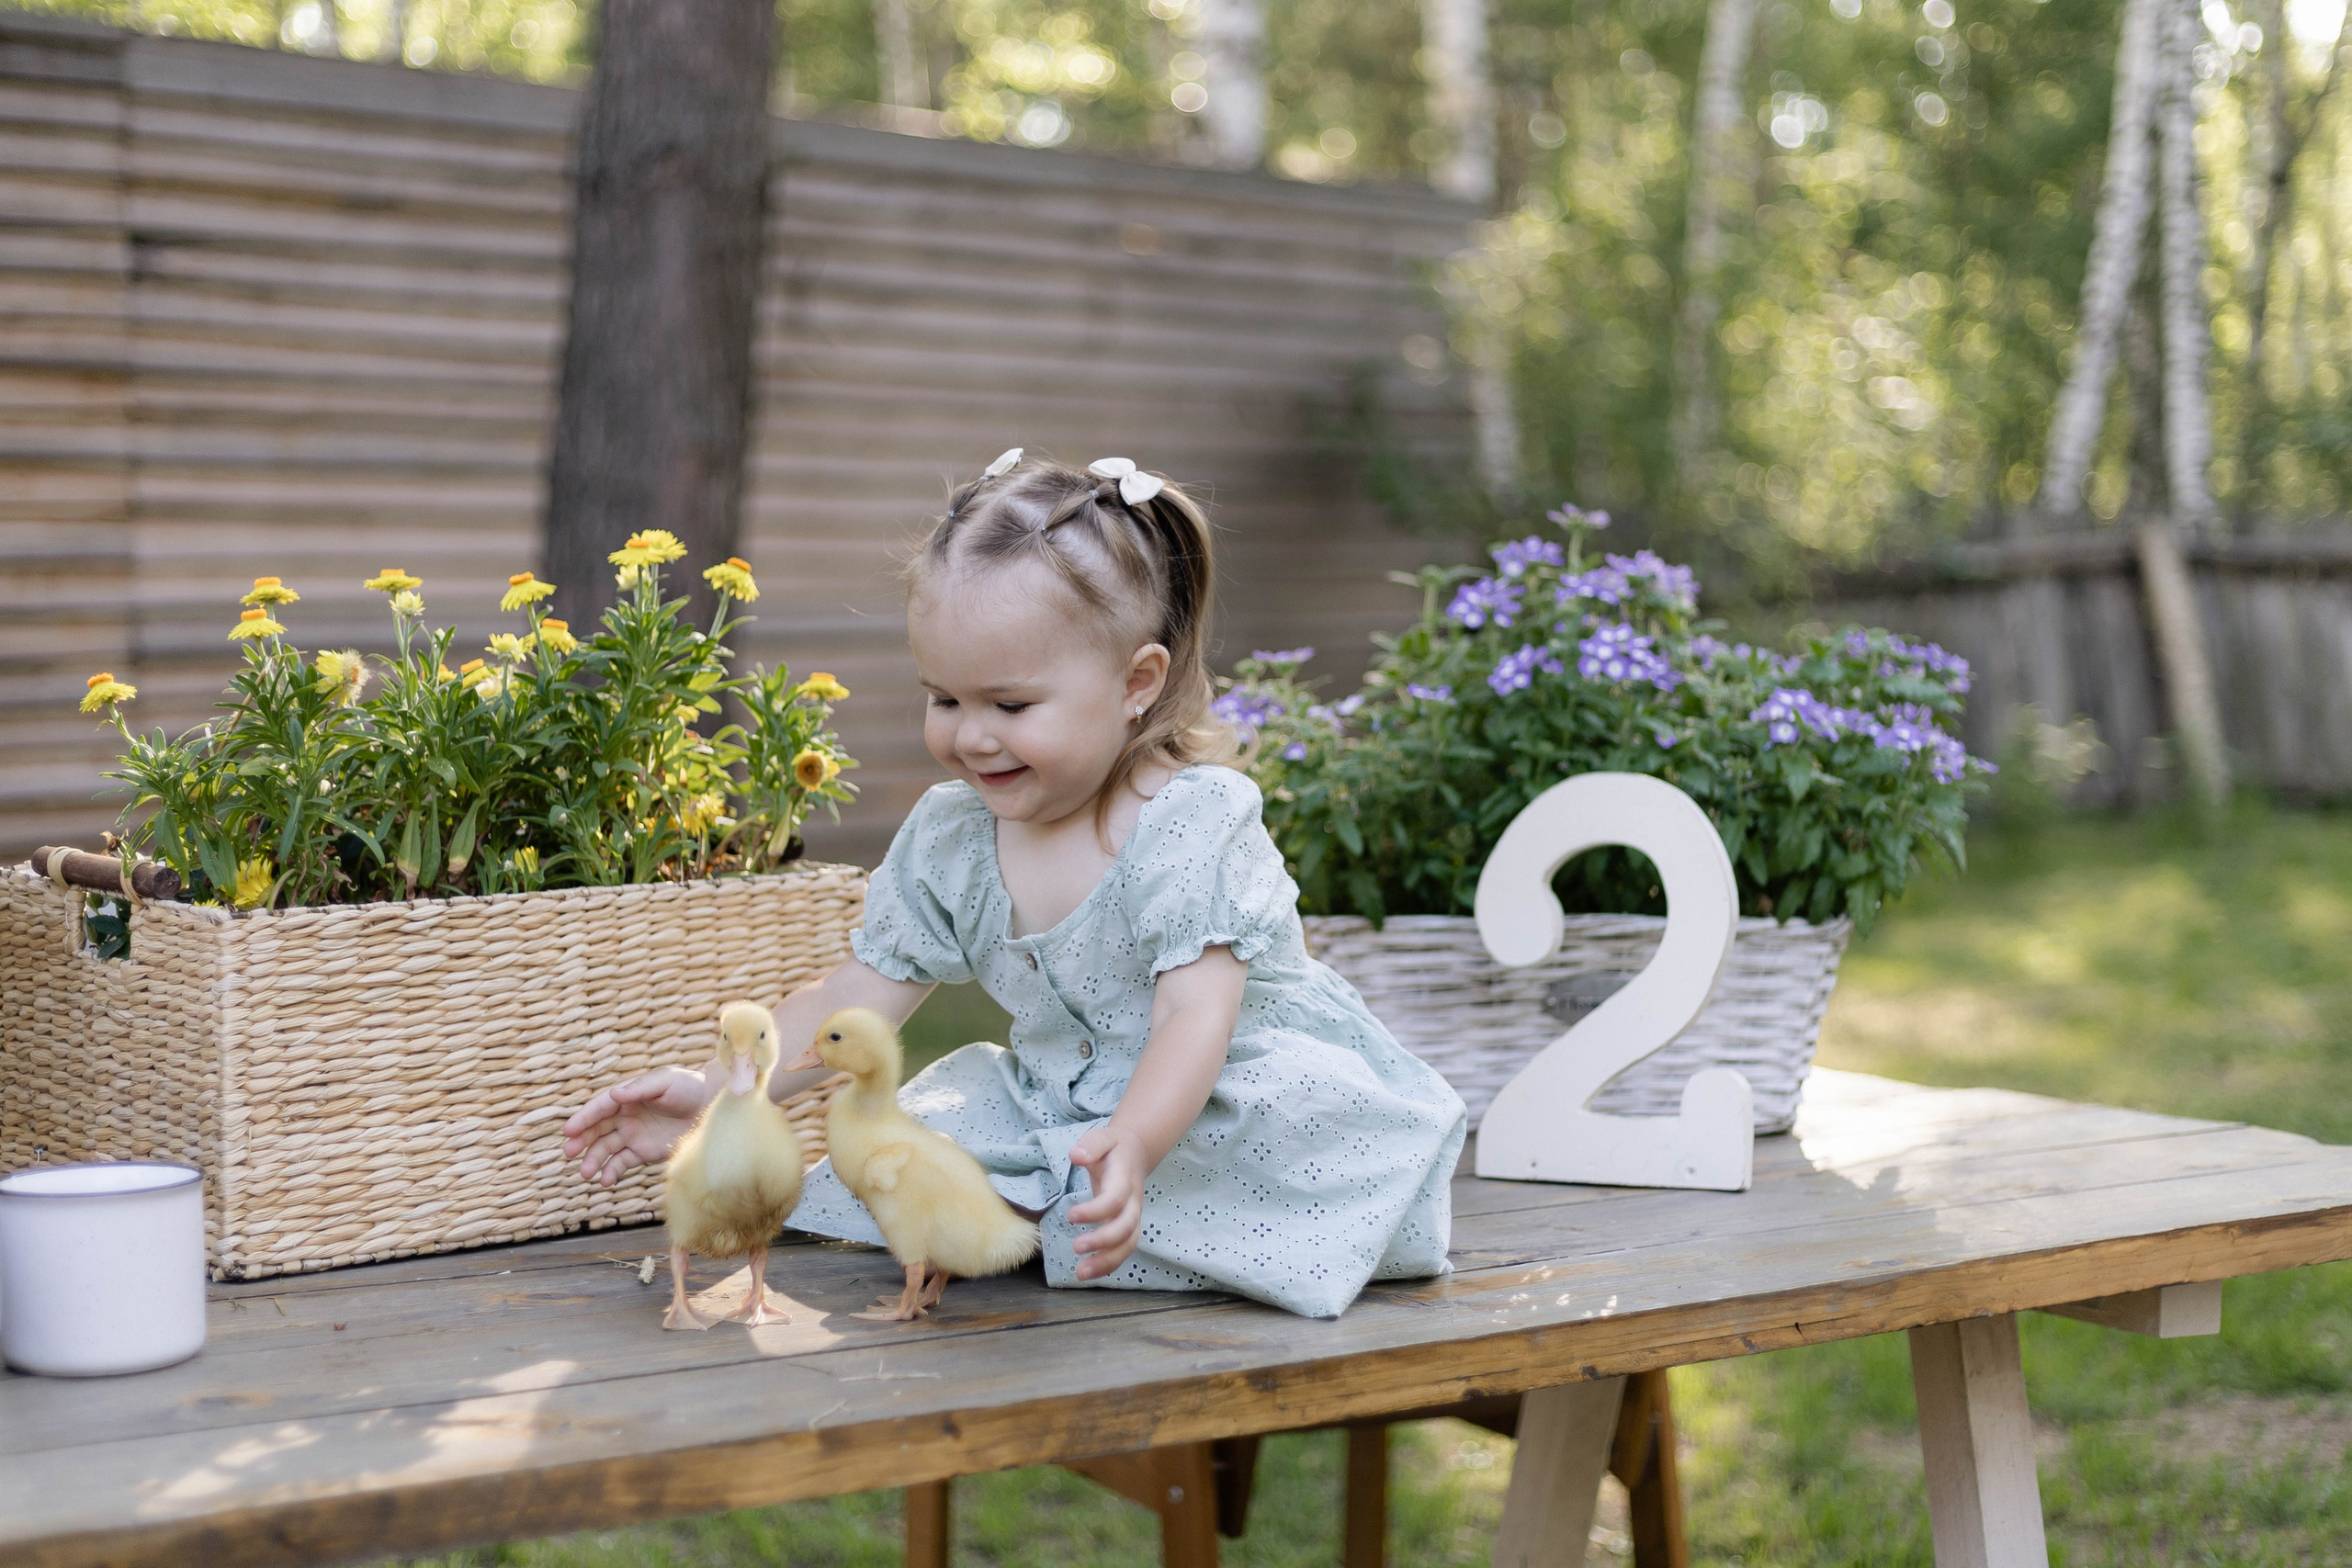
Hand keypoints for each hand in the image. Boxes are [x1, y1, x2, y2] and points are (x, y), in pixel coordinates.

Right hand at [561, 1063, 713, 1186]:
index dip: (583, 1118)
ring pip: (605, 1149)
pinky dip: (611, 1172)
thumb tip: (614, 1094)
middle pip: (596, 1129)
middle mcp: (625, 1116)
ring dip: (593, 1160)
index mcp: (627, 1097)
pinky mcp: (643, 1152)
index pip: (599, 1107)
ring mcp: (633, 1135)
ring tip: (585, 1173)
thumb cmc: (689, 1087)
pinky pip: (622, 1163)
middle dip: (581, 1140)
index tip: (569, 1130)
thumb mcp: (665, 1081)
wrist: (711, 1106)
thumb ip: (640, 1089)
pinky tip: (604, 1180)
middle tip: (569, 1152)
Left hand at [1065, 1123, 1148, 1280]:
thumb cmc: (1113, 1147)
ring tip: (1080, 1273)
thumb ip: (1091, 1145)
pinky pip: (1124, 1250)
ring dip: (1107, 1261)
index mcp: (1125, 1178)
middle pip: (1127, 1227)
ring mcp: (1132, 1216)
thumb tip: (1076, 1155)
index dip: (1096, 1211)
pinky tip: (1088, 1272)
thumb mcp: (1102, 1137)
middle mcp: (1133, 1201)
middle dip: (1103, 1241)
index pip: (1116, 1199)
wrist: (1135, 1153)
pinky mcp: (1127, 1226)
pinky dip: (1109, 1265)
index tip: (1071, 1217)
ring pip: (1128, 1244)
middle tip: (1077, 1247)